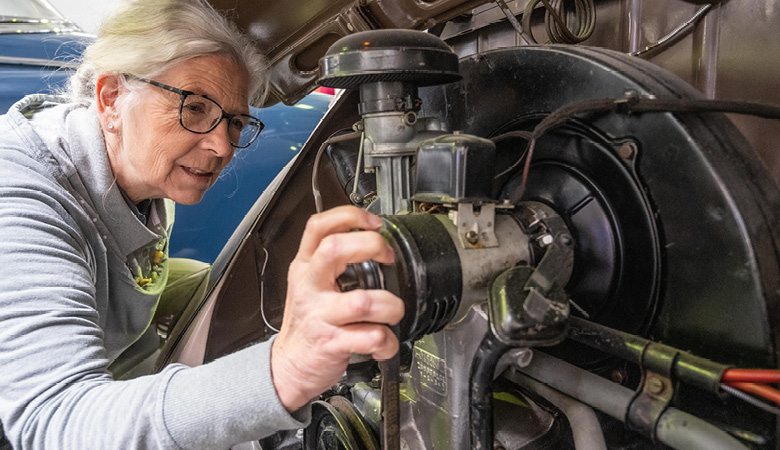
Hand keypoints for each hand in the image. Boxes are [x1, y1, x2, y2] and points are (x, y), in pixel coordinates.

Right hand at [270, 206, 403, 410]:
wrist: (290, 364)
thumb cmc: (308, 322)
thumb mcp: (310, 283)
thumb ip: (331, 259)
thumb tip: (370, 235)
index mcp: (306, 267)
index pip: (319, 227)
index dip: (350, 216)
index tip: (374, 223)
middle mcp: (311, 286)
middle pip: (335, 249)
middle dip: (371, 246)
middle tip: (386, 257)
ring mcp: (321, 315)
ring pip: (363, 301)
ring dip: (390, 306)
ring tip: (392, 311)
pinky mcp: (332, 343)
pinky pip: (371, 337)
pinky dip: (387, 341)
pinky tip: (384, 341)